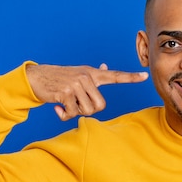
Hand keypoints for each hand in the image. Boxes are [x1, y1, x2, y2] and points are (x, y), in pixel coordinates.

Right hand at [26, 63, 148, 119]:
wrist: (36, 78)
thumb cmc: (60, 79)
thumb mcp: (79, 74)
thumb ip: (94, 74)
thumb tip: (105, 67)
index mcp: (92, 74)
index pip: (115, 76)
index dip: (131, 78)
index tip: (145, 76)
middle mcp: (86, 77)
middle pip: (100, 106)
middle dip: (89, 110)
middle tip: (76, 105)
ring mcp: (76, 84)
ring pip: (87, 111)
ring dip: (75, 113)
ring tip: (66, 104)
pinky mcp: (65, 93)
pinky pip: (71, 113)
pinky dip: (64, 115)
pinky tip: (57, 107)